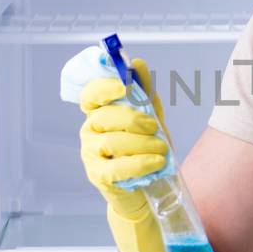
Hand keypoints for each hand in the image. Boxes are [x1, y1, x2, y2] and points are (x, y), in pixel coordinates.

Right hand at [79, 56, 171, 251]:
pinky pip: (117, 168)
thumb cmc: (146, 150)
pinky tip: (156, 163)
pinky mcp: (99, 177)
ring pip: (113, 142)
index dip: (104, 86)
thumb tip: (138, 63)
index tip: (124, 85)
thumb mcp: (150, 118)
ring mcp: (91, 155)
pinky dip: (140, 164)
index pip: (91, 94)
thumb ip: (144, 92)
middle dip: (133, 119)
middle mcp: (90, 133)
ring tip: (162, 149)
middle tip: (155, 127)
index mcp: (99, 114)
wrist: (149, 188)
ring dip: (142, 144)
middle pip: (104, 117)